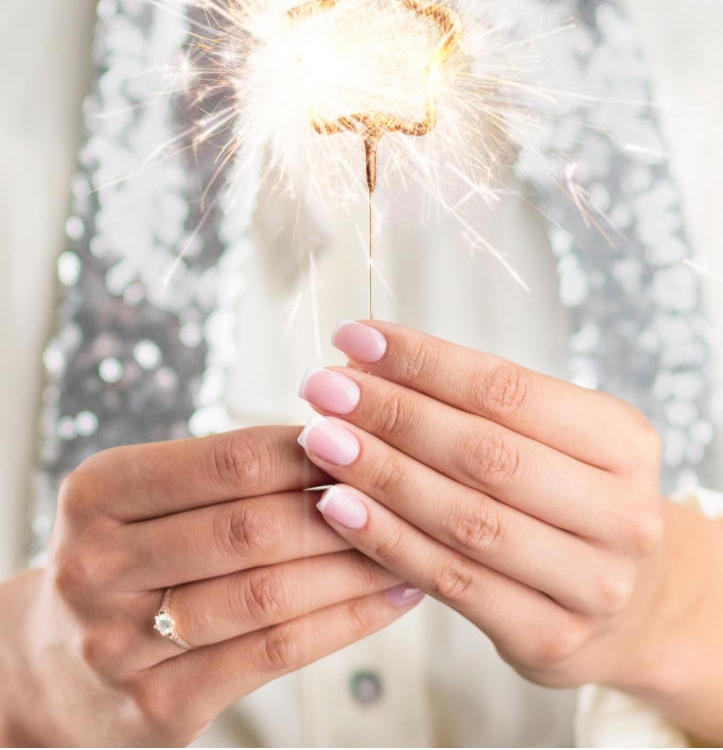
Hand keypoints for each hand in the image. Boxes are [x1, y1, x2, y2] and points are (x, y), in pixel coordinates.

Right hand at [0, 426, 419, 746]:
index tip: (366, 436)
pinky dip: (346, 621)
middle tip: (404, 489)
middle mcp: (99, 567)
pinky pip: (273, 654)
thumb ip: (220, 471)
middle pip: (251, 527)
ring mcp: (124, 645)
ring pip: (269, 594)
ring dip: (355, 566)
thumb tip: (340, 434)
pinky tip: (391, 596)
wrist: (49, 667)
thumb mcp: (140, 498)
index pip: (227, 461)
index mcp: (98, 494)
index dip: (308, 449)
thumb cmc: (125, 560)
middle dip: (342, 507)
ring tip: (413, 540)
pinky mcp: (159, 706)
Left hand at [298, 320, 722, 743]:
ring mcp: (591, 584)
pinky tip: (340, 507)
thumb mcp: (557, 439)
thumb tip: (367, 362)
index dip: (425, 362)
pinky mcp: (548, 639)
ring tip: (321, 439)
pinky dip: (388, 540)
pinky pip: (452, 581)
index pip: (509, 389)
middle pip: (487, 453)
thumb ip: (477, 405)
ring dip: (381, 474)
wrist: (635, 605)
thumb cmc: (572, 500)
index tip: (357, 338)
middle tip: (326, 388)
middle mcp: (620, 514)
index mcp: (624, 442)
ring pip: (466, 519)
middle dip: (393, 414)